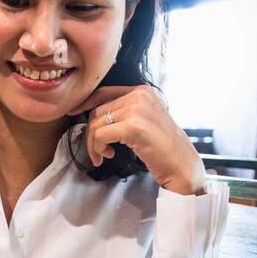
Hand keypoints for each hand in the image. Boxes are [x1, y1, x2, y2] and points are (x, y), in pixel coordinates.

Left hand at [67, 84, 206, 195]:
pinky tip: (109, 156)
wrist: (183, 166)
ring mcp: (137, 109)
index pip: (105, 92)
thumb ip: (125, 113)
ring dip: (94, 144)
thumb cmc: (164, 149)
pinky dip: (98, 149)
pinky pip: (100, 135)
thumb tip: (97, 116)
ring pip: (96, 123)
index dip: (86, 102)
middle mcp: (140, 95)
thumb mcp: (145, 122)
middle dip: (92, 133)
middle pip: (98, 110)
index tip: (73, 113)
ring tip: (104, 156)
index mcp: (143, 91)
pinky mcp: (133, 127)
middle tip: (99, 152)